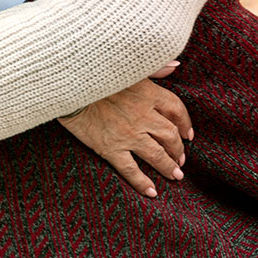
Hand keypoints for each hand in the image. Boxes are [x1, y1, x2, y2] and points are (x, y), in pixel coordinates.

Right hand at [59, 75, 192, 197]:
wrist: (68, 87)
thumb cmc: (96, 73)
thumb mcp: (128, 66)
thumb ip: (154, 67)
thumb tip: (175, 65)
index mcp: (148, 94)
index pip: (176, 110)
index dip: (185, 123)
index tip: (188, 134)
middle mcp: (143, 116)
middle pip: (170, 136)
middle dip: (178, 149)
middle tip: (181, 158)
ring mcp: (128, 134)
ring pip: (156, 155)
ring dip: (168, 167)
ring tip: (175, 175)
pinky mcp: (111, 148)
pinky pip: (131, 170)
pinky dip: (142, 183)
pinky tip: (151, 192)